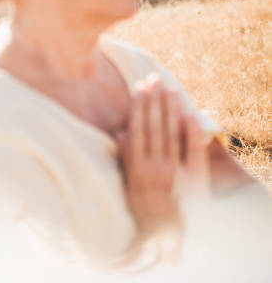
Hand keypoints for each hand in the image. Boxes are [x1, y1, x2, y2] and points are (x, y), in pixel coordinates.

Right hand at [116, 75, 184, 234]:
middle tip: (154, 79)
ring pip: (172, 132)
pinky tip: (188, 112)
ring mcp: (175, 171)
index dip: (139, 107)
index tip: (139, 88)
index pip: (138, 129)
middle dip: (154, 101)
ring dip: (170, 108)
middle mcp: (155, 167)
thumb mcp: (126, 183)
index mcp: (136, 168)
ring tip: (169, 88)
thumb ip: (124, 157)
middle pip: (154, 126)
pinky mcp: (193, 176)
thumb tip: (120, 132)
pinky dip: (190, 129)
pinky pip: (192, 148)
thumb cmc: (141, 206)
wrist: (164, 234)